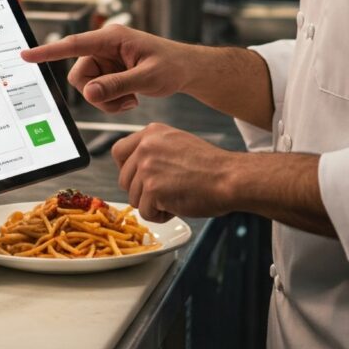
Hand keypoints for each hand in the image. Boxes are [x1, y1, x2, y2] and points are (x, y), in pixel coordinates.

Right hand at [21, 23, 196, 113]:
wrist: (185, 70)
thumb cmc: (172, 66)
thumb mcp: (148, 78)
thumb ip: (117, 85)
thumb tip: (90, 92)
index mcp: (112, 38)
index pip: (74, 44)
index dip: (48, 51)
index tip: (26, 55)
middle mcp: (104, 47)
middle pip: (79, 75)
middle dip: (97, 94)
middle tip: (124, 100)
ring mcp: (105, 60)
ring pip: (87, 87)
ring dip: (107, 100)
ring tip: (131, 99)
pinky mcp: (108, 72)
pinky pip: (96, 92)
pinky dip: (111, 100)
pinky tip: (132, 98)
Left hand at [112, 123, 235, 221]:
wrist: (229, 178)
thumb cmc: (210, 166)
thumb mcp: (178, 143)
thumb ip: (154, 150)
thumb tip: (135, 168)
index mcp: (151, 132)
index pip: (119, 151)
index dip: (127, 170)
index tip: (139, 178)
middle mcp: (145, 146)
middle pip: (124, 179)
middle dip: (142, 192)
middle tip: (165, 193)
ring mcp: (147, 166)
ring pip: (134, 198)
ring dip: (153, 205)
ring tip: (176, 197)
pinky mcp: (152, 188)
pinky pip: (145, 212)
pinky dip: (161, 216)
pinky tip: (177, 205)